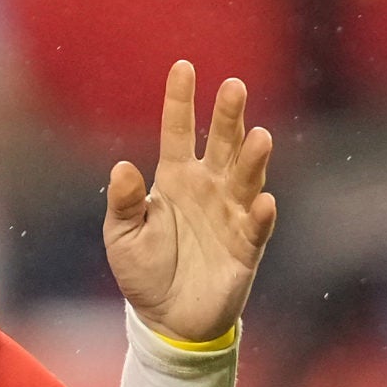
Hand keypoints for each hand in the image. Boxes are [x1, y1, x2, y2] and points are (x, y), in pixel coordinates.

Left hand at [104, 61, 276, 343]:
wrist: (167, 319)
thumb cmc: (144, 271)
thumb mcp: (122, 235)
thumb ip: (124, 202)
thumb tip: (122, 167)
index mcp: (175, 179)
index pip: (178, 132)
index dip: (181, 101)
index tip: (183, 66)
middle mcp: (208, 188)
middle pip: (221, 144)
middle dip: (228, 116)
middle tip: (233, 86)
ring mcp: (230, 215)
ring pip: (246, 178)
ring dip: (252, 158)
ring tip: (258, 136)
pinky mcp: (246, 247)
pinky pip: (256, 227)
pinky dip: (261, 214)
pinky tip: (264, 201)